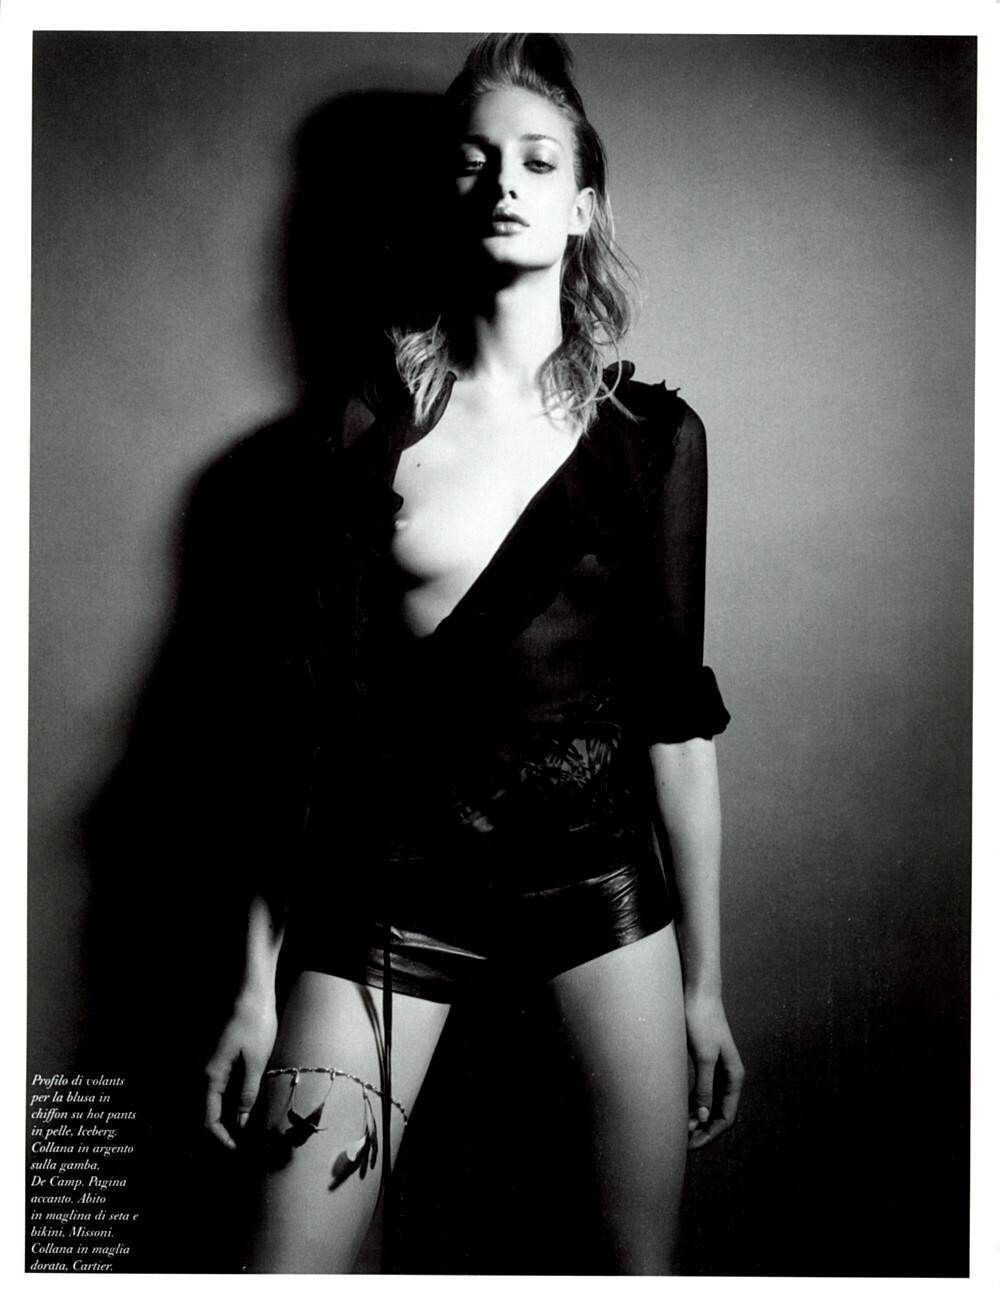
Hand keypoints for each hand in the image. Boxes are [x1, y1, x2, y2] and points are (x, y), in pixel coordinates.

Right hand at [204, 989, 277, 1149]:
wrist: (252, 992)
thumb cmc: (256, 1023)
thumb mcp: (257, 1062)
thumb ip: (247, 1094)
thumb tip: (239, 1124)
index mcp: (210, 1076)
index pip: (207, 1120)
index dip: (220, 1139)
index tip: (238, 1151)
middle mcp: (203, 1072)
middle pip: (204, 1114)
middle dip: (220, 1134)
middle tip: (241, 1146)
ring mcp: (209, 1064)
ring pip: (210, 1102)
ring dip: (223, 1119)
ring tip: (244, 1132)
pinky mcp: (218, 1058)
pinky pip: (216, 1089)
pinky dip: (226, 1103)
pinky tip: (242, 1107)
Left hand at [684, 989, 743, 1149]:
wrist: (696, 992)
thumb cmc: (702, 1020)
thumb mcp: (704, 1056)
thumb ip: (704, 1087)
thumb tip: (702, 1116)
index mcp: (734, 1077)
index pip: (725, 1117)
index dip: (709, 1133)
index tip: (690, 1144)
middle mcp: (727, 1077)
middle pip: (716, 1113)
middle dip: (701, 1130)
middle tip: (680, 1142)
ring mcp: (715, 1070)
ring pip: (707, 1103)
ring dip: (694, 1118)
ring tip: (675, 1128)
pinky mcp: (702, 1062)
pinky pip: (699, 1090)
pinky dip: (689, 1102)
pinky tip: (675, 1108)